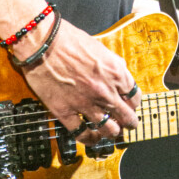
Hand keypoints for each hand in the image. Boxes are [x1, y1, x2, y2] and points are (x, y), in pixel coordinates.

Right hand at [15, 16, 140, 143]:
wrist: (43, 43)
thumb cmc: (69, 40)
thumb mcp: (100, 47)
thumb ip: (112, 63)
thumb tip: (120, 71)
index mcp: (115, 73)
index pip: (135, 97)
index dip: (134, 103)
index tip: (131, 105)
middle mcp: (105, 91)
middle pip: (127, 117)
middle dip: (130, 122)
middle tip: (128, 124)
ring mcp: (86, 104)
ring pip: (109, 130)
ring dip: (113, 132)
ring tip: (112, 132)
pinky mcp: (66, 112)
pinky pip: (82, 134)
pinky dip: (90, 138)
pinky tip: (92, 137)